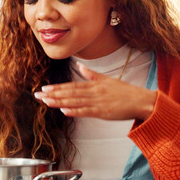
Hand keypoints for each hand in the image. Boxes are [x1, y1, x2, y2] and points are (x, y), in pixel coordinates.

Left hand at [33, 62, 155, 120]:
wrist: (140, 100)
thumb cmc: (125, 92)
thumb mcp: (107, 79)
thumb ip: (92, 74)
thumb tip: (80, 67)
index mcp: (94, 85)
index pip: (72, 86)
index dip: (57, 88)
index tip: (45, 89)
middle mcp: (93, 92)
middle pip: (70, 93)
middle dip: (53, 94)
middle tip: (38, 95)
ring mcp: (98, 102)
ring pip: (75, 102)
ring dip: (60, 102)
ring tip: (46, 102)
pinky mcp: (103, 112)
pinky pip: (86, 111)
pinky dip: (75, 111)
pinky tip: (64, 111)